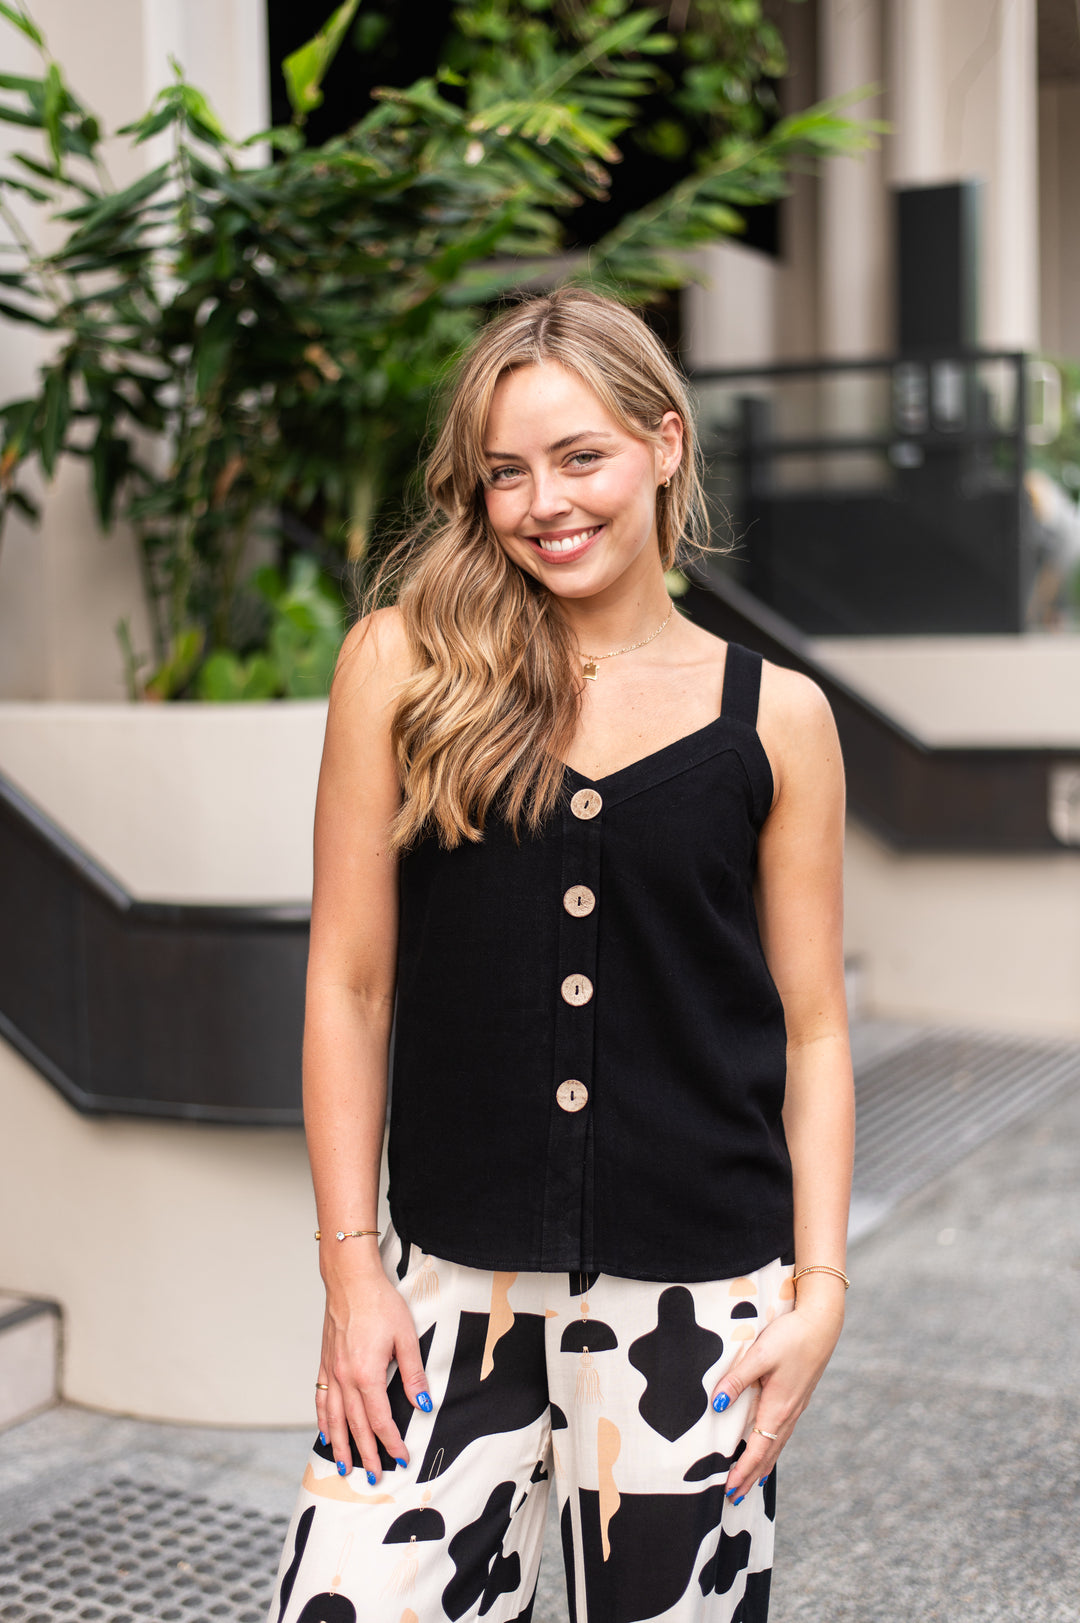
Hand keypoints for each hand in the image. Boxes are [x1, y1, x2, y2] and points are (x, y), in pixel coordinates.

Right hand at [315, 1256, 431, 1484]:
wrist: (350, 1280)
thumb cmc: (380, 1303)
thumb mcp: (406, 1337)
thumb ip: (413, 1374)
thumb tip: (423, 1405)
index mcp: (366, 1374)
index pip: (381, 1420)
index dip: (392, 1443)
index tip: (402, 1459)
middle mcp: (345, 1378)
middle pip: (356, 1426)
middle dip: (367, 1454)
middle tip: (375, 1479)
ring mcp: (331, 1371)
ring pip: (333, 1419)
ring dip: (340, 1446)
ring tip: (344, 1468)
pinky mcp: (325, 1362)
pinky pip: (321, 1399)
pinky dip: (323, 1421)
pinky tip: (326, 1434)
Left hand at [710, 1291, 843, 1502]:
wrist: (822, 1323)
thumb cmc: (791, 1337)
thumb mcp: (760, 1355)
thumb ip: (737, 1379)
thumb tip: (717, 1404)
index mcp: (779, 1407)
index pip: (759, 1450)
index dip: (744, 1471)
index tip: (730, 1490)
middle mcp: (789, 1413)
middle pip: (769, 1454)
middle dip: (751, 1477)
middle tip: (735, 1499)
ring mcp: (796, 1406)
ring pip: (777, 1444)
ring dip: (762, 1465)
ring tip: (750, 1483)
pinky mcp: (798, 1397)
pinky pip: (783, 1432)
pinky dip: (772, 1448)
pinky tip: (768, 1447)